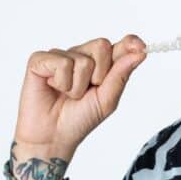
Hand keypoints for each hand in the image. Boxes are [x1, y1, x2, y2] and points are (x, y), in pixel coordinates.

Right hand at [12, 34, 146, 167]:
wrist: (53, 136)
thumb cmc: (80, 118)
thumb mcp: (107, 99)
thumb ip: (121, 74)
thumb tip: (140, 53)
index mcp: (100, 64)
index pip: (119, 45)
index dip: (130, 42)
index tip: (140, 47)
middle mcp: (80, 55)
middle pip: (102, 46)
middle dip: (99, 74)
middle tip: (87, 91)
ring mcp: (60, 56)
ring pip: (82, 60)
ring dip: (78, 86)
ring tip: (68, 95)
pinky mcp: (40, 60)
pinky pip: (62, 62)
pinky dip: (61, 82)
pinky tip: (53, 88)